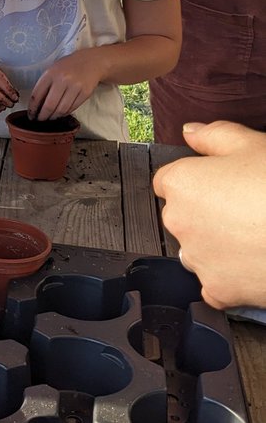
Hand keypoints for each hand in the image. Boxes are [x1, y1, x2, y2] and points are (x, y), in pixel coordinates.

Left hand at [28, 49, 101, 119]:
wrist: (91, 62)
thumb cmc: (68, 67)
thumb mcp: (53, 70)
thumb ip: (44, 85)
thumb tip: (36, 106)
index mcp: (50, 73)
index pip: (37, 95)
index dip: (32, 108)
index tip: (31, 115)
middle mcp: (63, 80)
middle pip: (49, 105)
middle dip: (43, 116)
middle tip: (40, 120)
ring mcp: (75, 86)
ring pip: (61, 109)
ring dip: (54, 117)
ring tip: (50, 118)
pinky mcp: (85, 93)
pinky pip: (72, 108)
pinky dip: (65, 113)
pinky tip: (61, 113)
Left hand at [153, 121, 265, 309]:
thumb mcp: (253, 144)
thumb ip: (214, 136)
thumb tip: (190, 132)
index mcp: (182, 184)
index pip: (168, 180)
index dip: (196, 178)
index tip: (219, 182)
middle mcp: (179, 223)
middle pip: (182, 215)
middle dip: (205, 211)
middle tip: (246, 205)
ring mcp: (197, 259)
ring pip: (197, 249)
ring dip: (216, 243)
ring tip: (255, 232)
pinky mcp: (218, 290)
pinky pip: (214, 282)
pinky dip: (230, 275)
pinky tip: (255, 260)